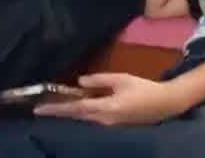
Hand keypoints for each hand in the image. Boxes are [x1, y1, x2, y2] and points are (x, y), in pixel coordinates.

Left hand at [33, 73, 184, 125]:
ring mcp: (109, 125)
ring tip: (56, 105)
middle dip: (60, 111)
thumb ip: (100, 80)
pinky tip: (79, 107)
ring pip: (84, 119)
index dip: (56, 108)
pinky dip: (83, 114)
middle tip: (42, 107)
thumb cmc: (144, 88)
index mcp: (106, 108)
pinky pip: (93, 120)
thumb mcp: (122, 79)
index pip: (75, 109)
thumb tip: (80, 82)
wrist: (165, 104)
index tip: (39, 109)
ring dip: (71, 112)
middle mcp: (104, 120)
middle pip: (77, 117)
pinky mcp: (114, 125)